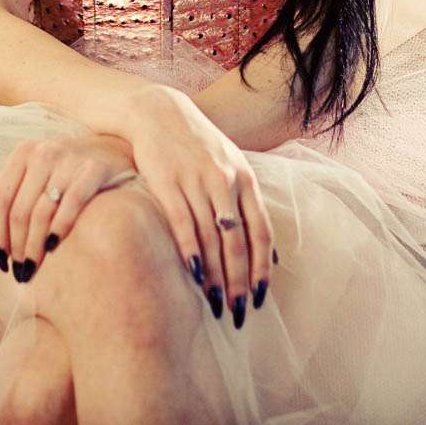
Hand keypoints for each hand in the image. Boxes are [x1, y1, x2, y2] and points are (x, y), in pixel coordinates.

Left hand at [0, 133, 136, 282]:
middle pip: (19, 210)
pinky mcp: (94, 169)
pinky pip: (72, 204)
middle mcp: (44, 152)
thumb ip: (6, 192)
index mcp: (24, 153)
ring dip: (34, 246)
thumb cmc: (66, 169)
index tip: (0, 260)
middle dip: (16, 247)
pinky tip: (53, 247)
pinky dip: (60, 228)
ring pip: (42, 212)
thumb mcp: (33, 174)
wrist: (113, 151)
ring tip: (32, 268)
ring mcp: (70, 159)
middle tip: (18, 272)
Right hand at [124, 85, 276, 323]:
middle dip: (239, 282)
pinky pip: (184, 224)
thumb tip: (268, 251)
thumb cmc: (195, 143)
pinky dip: (190, 253)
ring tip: (216, 305)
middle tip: (237, 313)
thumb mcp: (228, 164)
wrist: (157, 111)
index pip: (260, 232)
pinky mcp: (168, 182)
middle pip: (237, 241)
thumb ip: (246, 203)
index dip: (262, 269)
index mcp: (244, 177)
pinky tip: (193, 276)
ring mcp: (196, 180)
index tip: (259, 299)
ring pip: (212, 238)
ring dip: (215, 276)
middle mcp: (224, 180)